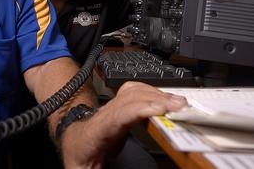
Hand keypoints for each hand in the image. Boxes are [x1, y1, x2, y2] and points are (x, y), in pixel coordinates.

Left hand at [61, 81, 185, 167]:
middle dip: (156, 99)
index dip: (138, 110)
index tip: (159, 110)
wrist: (74, 143)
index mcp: (95, 132)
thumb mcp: (84, 168)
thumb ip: (94, 168)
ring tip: (178, 102)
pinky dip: (151, 92)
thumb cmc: (79, 154)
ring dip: (156, 94)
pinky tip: (164, 98)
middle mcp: (103, 115)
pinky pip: (134, 92)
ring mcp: (110, 108)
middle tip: (180, 107)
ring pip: (132, 92)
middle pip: (129, 99)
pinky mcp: (119, 107)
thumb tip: (110, 167)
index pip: (116, 116)